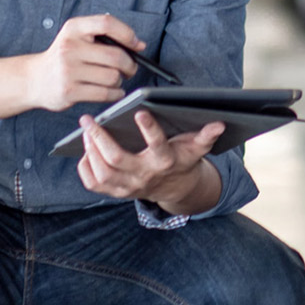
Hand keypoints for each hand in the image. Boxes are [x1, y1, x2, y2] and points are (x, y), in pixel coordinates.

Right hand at [27, 14, 144, 111]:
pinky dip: (115, 94)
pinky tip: (112, 91)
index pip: (106, 23)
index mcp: (73, 28)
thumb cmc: (62, 57)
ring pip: (113, 76)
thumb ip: (103, 34)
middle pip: (116, 55)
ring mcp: (68, 70)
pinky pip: (105, 93)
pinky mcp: (70, 91)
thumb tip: (138, 44)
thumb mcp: (75, 36)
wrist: (35, 79)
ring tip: (114, 79)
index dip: (127, 34)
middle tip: (130, 68)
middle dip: (130, 65)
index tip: (137, 44)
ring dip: (120, 80)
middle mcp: (69, 47)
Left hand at [75, 110, 224, 210]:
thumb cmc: (181, 160)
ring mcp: (128, 187)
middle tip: (88, 119)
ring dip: (90, 150)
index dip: (150, 130)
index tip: (140, 112)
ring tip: (86, 130)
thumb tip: (219, 122)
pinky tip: (85, 149)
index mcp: (164, 162)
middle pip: (117, 159)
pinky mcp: (115, 192)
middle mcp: (144, 176)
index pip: (157, 146)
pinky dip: (85, 166)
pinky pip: (93, 182)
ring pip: (102, 171)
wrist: (174, 189)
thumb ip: (205, 136)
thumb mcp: (195, 149)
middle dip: (100, 138)